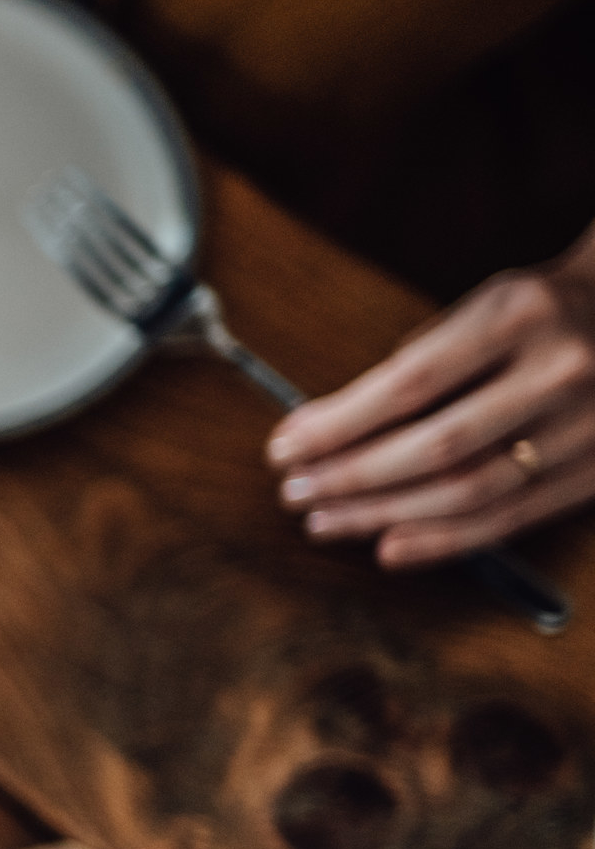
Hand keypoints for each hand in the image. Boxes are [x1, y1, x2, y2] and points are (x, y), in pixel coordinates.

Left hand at [271, 236, 594, 565]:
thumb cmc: (542, 313)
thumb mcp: (485, 303)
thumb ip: (419, 360)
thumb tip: (328, 428)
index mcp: (522, 316)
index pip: (411, 383)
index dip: (339, 424)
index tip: (284, 446)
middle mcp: (562, 371)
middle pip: (438, 445)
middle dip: (352, 476)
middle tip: (294, 491)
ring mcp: (589, 427)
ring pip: (470, 491)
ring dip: (385, 515)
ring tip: (325, 521)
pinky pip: (510, 519)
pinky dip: (442, 540)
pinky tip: (388, 545)